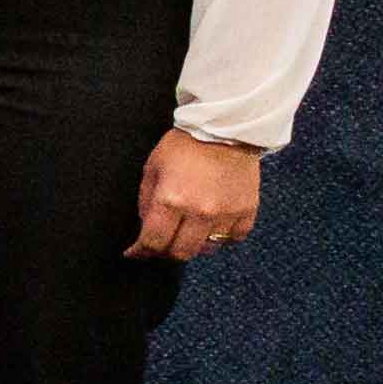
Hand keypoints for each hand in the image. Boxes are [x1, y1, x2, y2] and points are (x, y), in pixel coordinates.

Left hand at [130, 128, 261, 261]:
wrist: (224, 130)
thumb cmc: (183, 146)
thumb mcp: (152, 169)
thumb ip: (147, 201)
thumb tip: (146, 227)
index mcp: (171, 200)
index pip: (154, 241)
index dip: (141, 251)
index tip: (135, 252)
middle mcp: (200, 211)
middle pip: (181, 252)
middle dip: (166, 251)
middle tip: (162, 243)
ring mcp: (226, 213)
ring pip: (208, 248)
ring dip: (194, 244)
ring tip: (188, 230)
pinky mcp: (247, 211)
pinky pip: (233, 238)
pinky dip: (222, 237)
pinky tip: (212, 225)